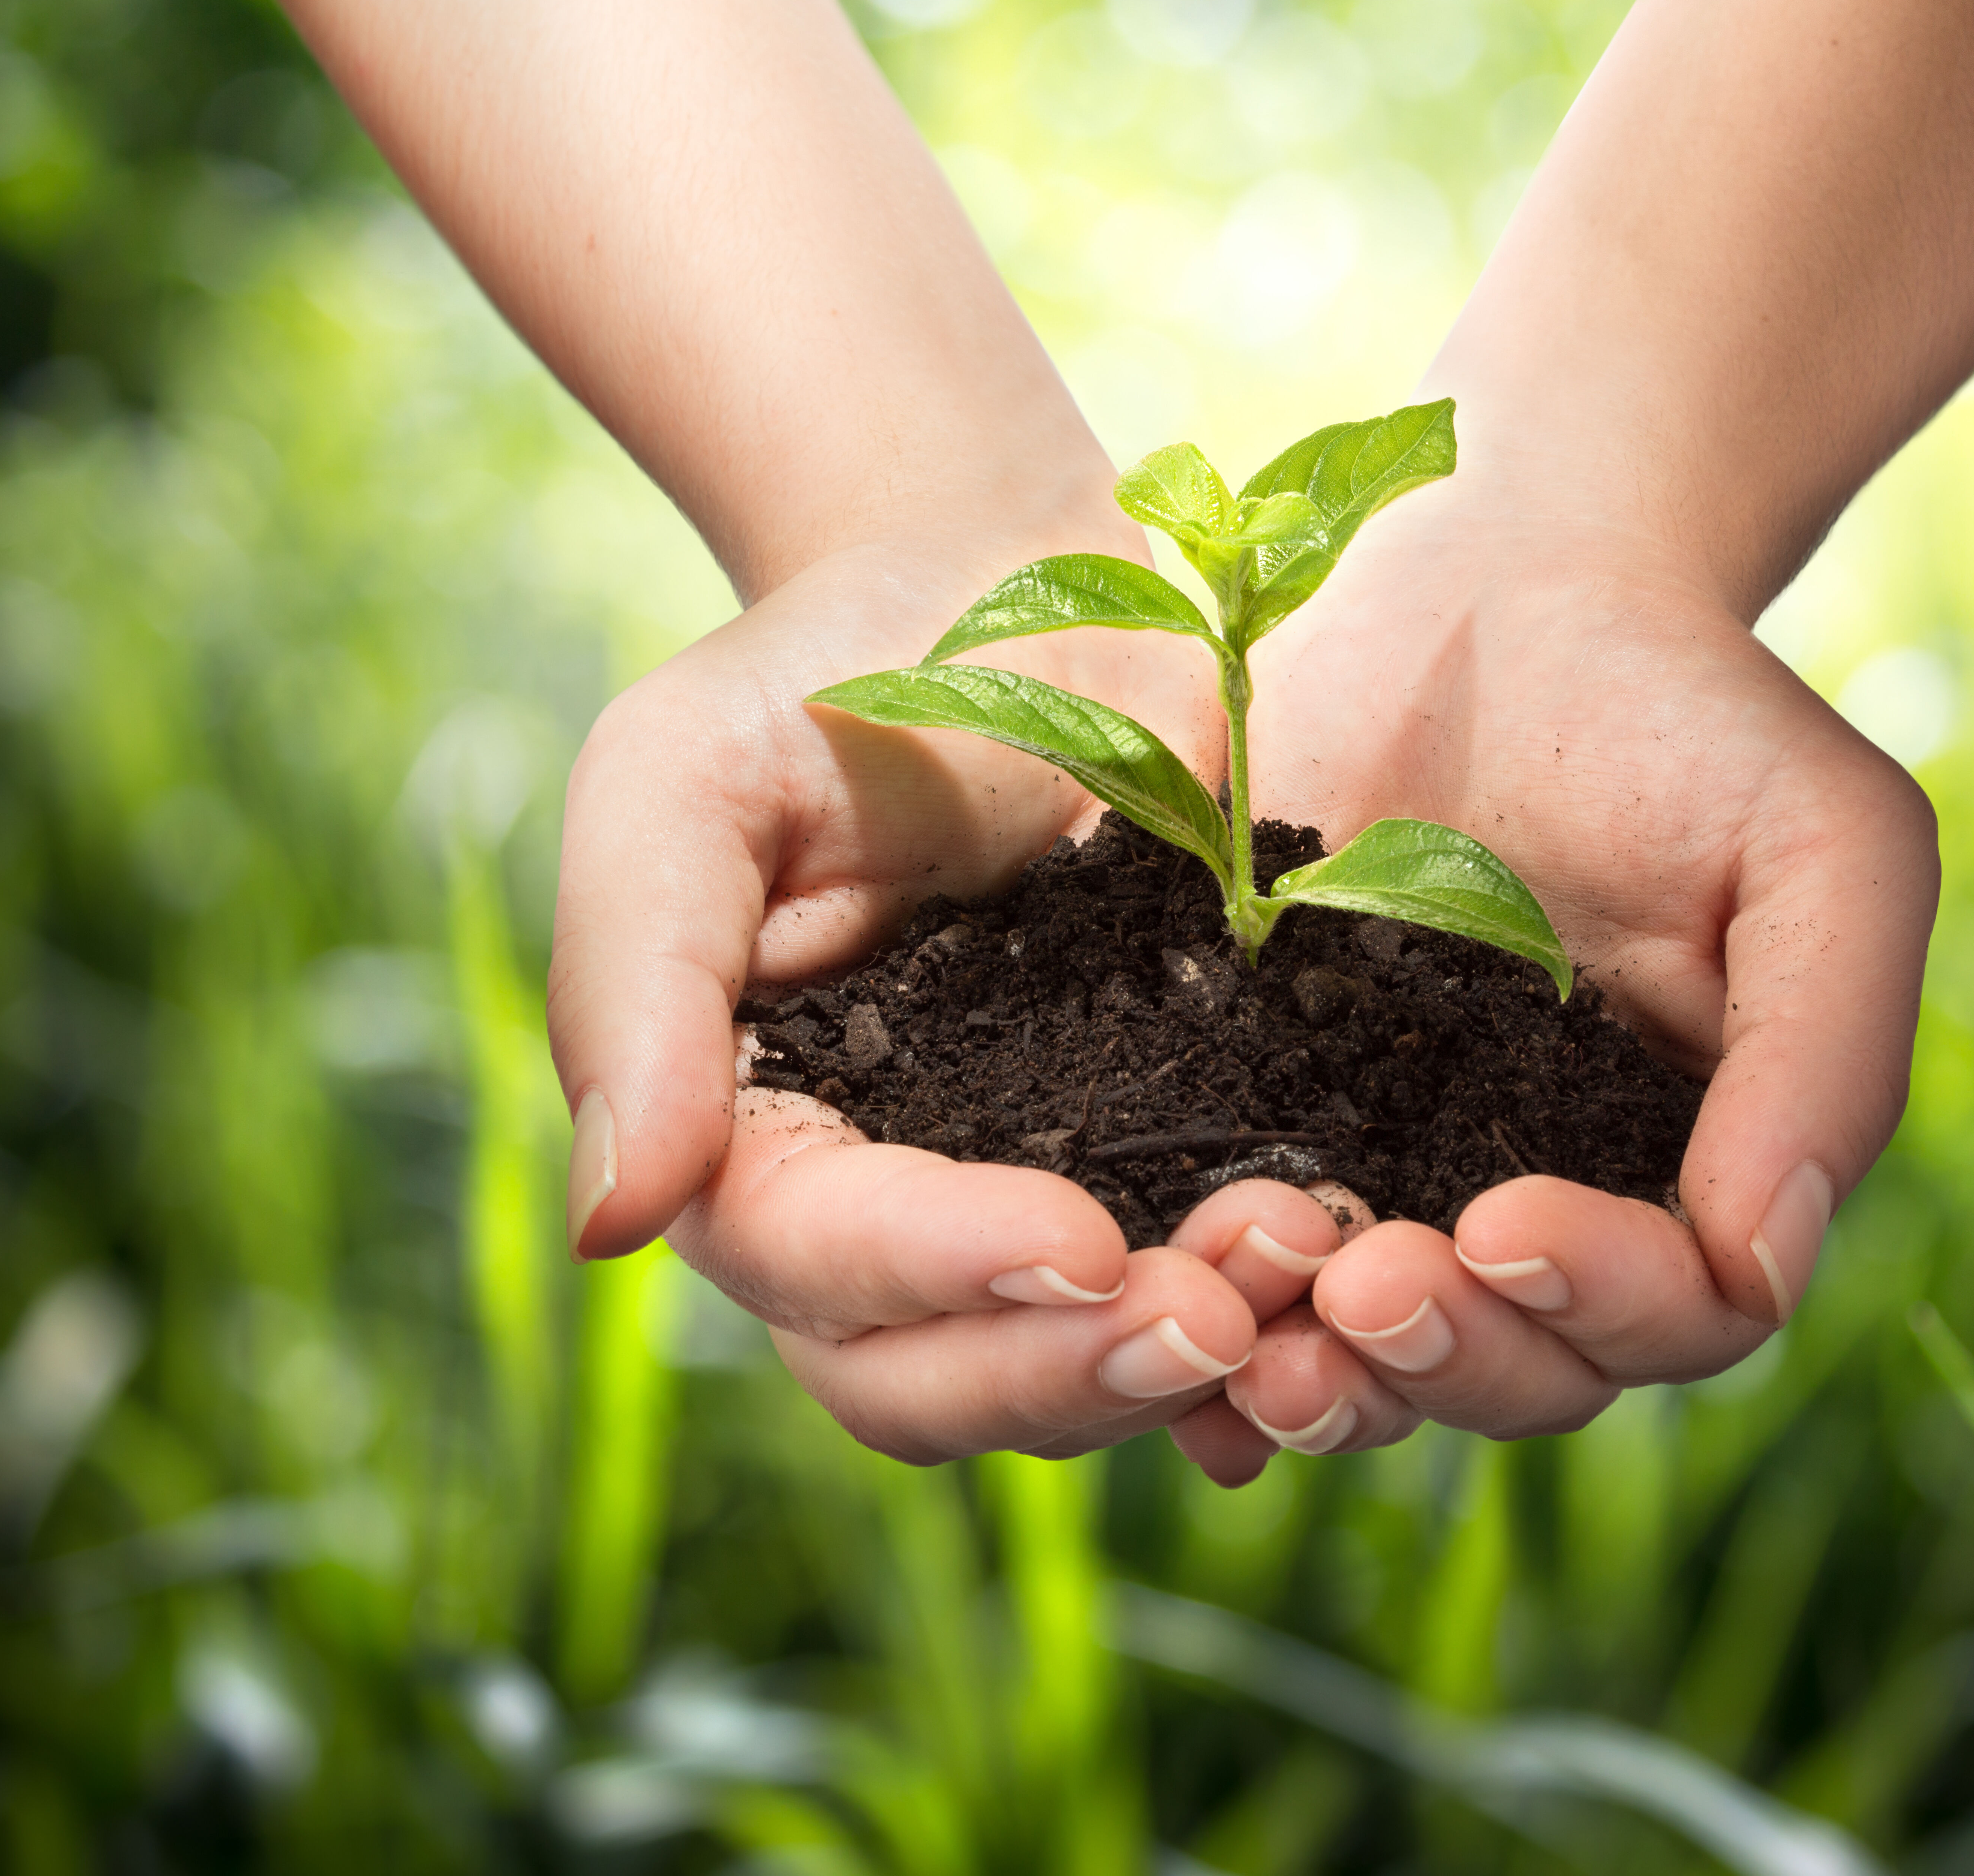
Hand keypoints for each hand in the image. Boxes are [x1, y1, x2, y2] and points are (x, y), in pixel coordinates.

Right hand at [552, 516, 1309, 1460]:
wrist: (1018, 593)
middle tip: (1221, 1315)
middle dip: (1071, 1368)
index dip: (943, 1274)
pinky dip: (1268, 1320)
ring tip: (1313, 1266)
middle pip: (931, 1380)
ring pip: (1068, 1366)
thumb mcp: (680, 786)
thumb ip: (635, 991)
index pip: (815, 1263)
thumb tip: (616, 1223)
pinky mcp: (1158, 1157)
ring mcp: (1020, 1196)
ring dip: (1188, 1356)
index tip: (1082, 1239)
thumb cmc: (824, 673)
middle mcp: (873, 1210)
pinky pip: (1194, 1292)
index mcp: (747, 1137)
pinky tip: (1357, 1270)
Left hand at [1213, 477, 1938, 1452]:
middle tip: (1356, 1291)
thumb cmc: (1691, 712)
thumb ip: (1824, 1056)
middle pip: (1522, 1373)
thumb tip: (1763, 1259)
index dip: (1596, 1301)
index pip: (1677, 1313)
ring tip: (1254, 1338)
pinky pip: (1244, 1281)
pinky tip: (1156, 1337)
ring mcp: (1401, 1172)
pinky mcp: (1266, 1117)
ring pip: (1381, 1361)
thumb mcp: (1823, 849)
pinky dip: (1211, 1348)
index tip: (1501, 1220)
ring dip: (1323, 1381)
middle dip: (1442, 1358)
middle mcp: (1549, 1198)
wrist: (1500, 586)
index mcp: (1689, 1162)